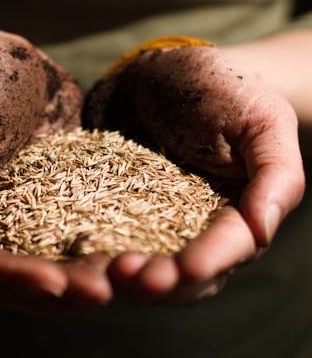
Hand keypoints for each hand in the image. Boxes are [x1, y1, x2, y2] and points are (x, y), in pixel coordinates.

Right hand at [0, 29, 112, 314]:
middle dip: (62, 290)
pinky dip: (110, 243)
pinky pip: (87, 229)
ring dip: (90, 275)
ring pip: (59, 261)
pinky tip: (139, 245)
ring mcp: (33, 218)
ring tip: (129, 274)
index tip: (55, 283)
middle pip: (23, 277)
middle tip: (104, 290)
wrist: (14, 67)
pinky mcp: (66, 203)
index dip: (11, 279)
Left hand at [83, 44, 304, 303]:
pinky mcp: (118, 212)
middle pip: (187, 274)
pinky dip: (98, 255)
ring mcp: (156, 222)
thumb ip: (276, 175)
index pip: (231, 248)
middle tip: (131, 275)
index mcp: (239, 212)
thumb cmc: (221, 91)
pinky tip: (81, 257)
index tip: (186, 268)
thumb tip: (264, 229)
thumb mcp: (261, 121)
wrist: (162, 76)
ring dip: (127, 277)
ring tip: (105, 272)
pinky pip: (110, 239)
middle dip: (162, 281)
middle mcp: (200, 228)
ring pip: (148, 265)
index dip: (211, 260)